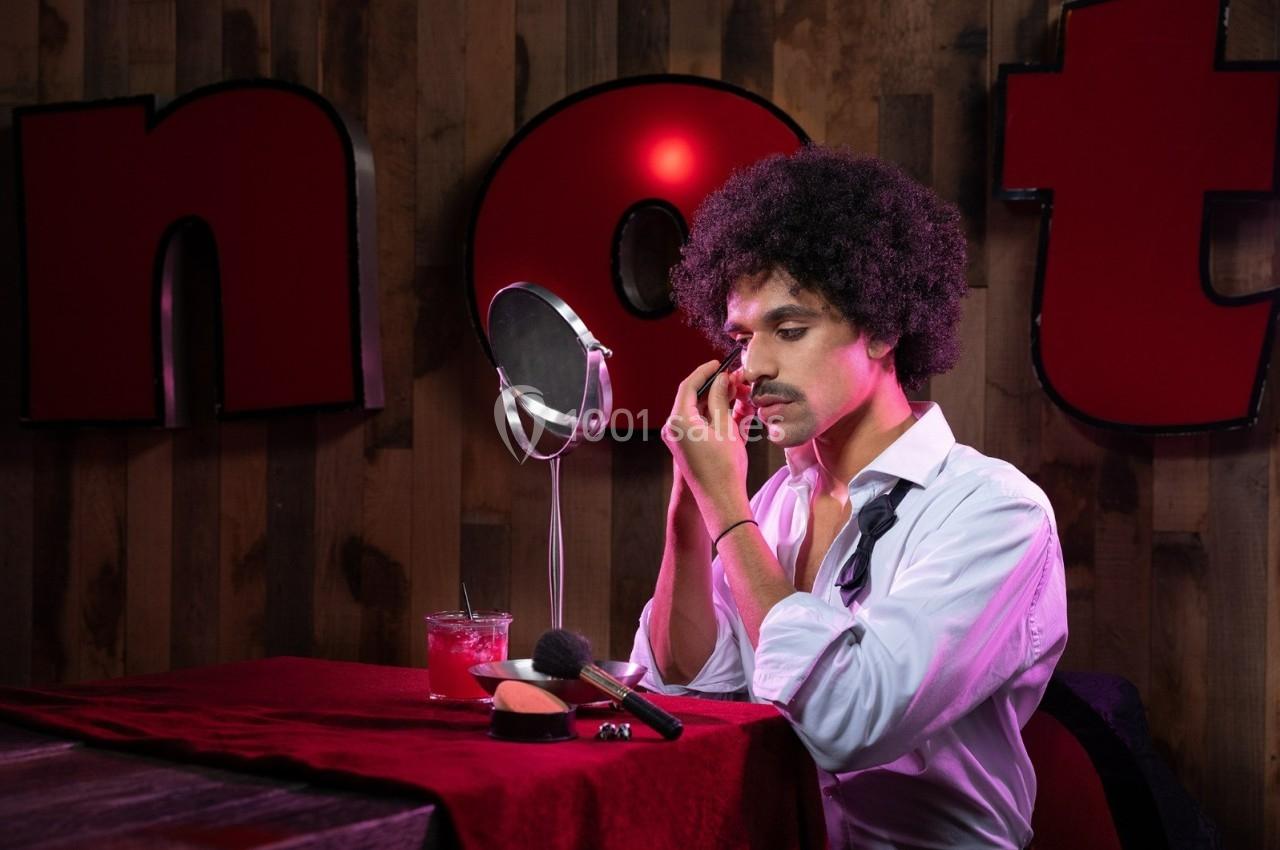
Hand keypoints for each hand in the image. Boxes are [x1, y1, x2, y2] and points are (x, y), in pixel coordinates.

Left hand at [661, 360, 753, 532]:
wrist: (720, 501)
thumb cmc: (724, 468)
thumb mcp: (726, 427)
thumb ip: (720, 399)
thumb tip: (721, 380)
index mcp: (679, 420)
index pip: (688, 385)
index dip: (705, 372)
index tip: (718, 364)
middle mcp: (672, 427)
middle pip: (691, 397)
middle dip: (713, 387)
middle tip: (734, 381)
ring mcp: (675, 438)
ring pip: (695, 410)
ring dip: (714, 401)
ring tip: (736, 396)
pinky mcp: (682, 446)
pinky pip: (696, 423)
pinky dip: (711, 416)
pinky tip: (730, 413)